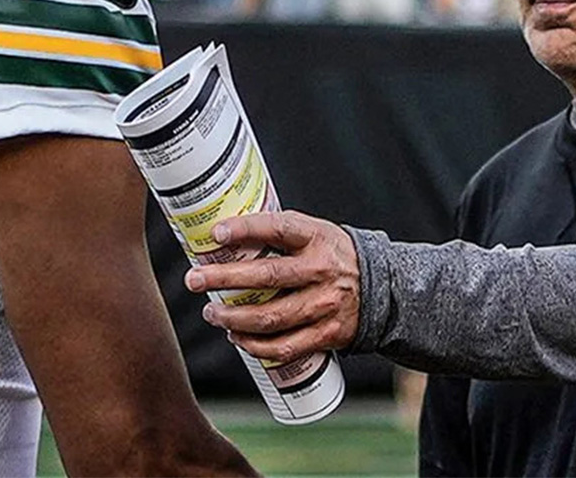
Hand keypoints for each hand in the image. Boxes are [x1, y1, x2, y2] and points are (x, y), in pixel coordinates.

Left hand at [184, 211, 360, 362]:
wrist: (382, 289)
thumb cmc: (334, 256)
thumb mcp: (315, 233)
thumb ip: (279, 234)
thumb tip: (226, 234)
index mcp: (318, 238)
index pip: (279, 229)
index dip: (246, 230)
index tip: (216, 233)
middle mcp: (321, 271)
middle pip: (267, 277)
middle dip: (223, 279)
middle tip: (194, 279)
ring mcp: (324, 305)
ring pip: (270, 317)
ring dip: (233, 318)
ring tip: (211, 312)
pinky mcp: (326, 334)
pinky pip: (284, 346)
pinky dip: (254, 346)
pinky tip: (236, 337)